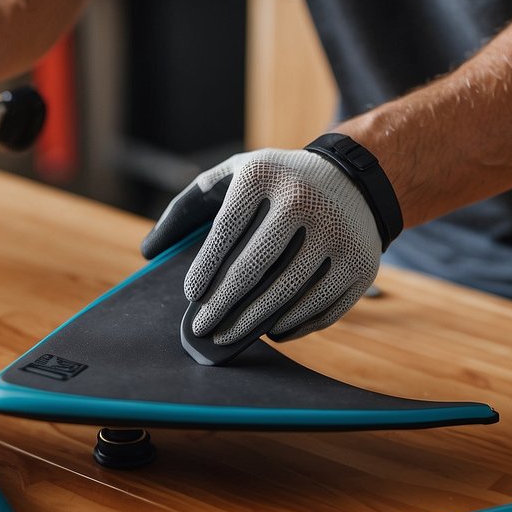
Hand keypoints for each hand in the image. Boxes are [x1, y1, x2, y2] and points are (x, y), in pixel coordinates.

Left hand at [142, 147, 383, 362]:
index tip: (191, 295)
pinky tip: (272, 331)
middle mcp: (305, 201)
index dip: (205, 269)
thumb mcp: (236, 175)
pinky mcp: (361, 265)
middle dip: (221, 306)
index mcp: (265, 175)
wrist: (356, 180)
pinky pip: (322, 307)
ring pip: (287, 293)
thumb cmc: (277, 184)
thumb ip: (190, 205)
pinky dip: (294, 325)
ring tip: (227, 336)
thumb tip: (150, 250)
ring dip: (252, 323)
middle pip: (254, 268)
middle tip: (201, 329)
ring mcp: (338, 234)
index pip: (225, 231)